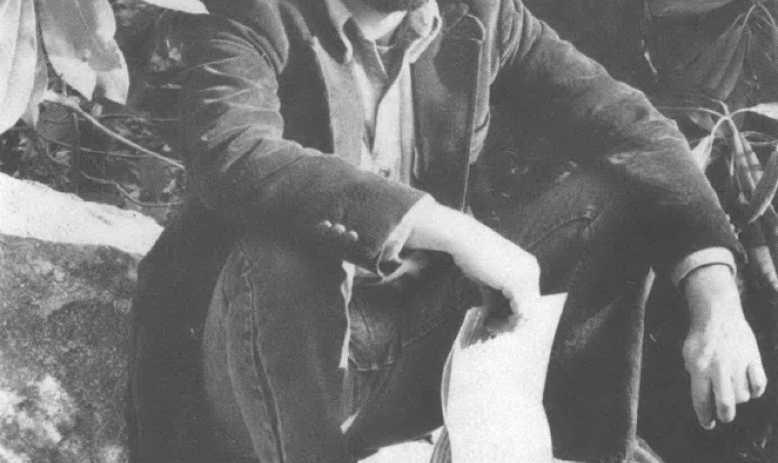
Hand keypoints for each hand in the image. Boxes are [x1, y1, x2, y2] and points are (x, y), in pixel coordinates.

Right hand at [406, 204, 540, 316]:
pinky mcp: (518, 282)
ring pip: (526, 312)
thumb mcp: (488, 279)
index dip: (512, 315)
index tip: (494, 322)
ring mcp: (527, 276)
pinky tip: (490, 322)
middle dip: (510, 322)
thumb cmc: (472, 255)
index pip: (528, 299)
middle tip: (492, 329)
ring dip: (507, 324)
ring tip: (490, 327)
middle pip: (529, 307)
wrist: (464, 239)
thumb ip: (496, 295)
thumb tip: (495, 315)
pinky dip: (505, 321)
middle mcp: (532, 270)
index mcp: (528, 267)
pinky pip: (519, 311)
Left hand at [682, 265, 766, 428]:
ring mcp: (737, 363)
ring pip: (743, 396)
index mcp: (699, 367)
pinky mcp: (753, 358)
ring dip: (738, 399)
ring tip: (733, 392)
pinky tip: (749, 387)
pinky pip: (759, 384)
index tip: (708, 424)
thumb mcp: (688, 355)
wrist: (718, 313)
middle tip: (724, 417)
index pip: (701, 400)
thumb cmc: (701, 337)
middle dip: (724, 416)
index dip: (704, 416)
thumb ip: (694, 375)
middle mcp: (718, 367)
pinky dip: (755, 390)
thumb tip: (703, 398)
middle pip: (725, 404)